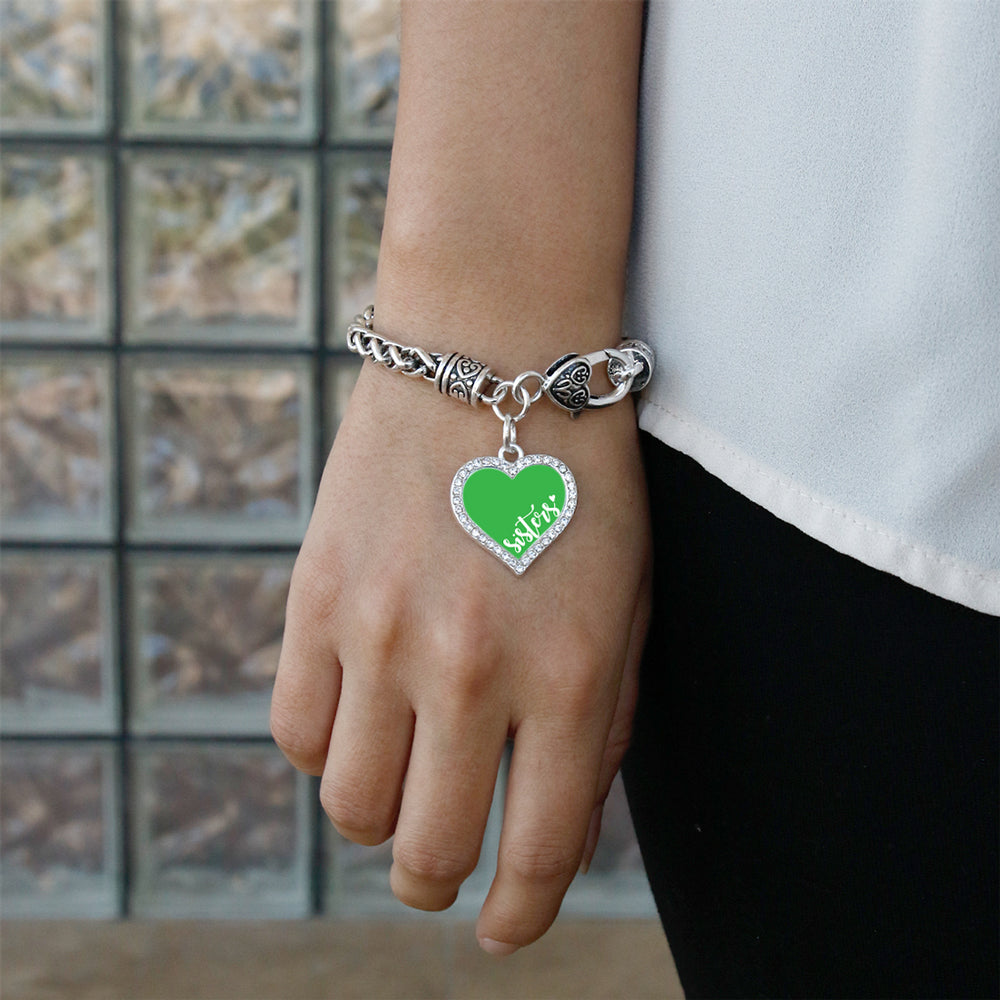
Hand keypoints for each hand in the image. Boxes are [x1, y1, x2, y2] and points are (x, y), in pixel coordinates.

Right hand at [271, 362, 650, 952]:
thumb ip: (601, 725)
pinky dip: (329, 750)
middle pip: (425, 850)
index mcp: (571, 677)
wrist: (493, 360)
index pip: (536, 853)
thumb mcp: (629, 604)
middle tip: (439, 868)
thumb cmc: (582, 482)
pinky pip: (296, 733)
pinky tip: (362, 714)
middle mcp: (471, 669)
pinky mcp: (315, 599)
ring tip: (403, 777)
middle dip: (435, 881)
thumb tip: (554, 830)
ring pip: (352, 806)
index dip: (517, 916)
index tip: (499, 930)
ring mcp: (381, 634)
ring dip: (379, 816)